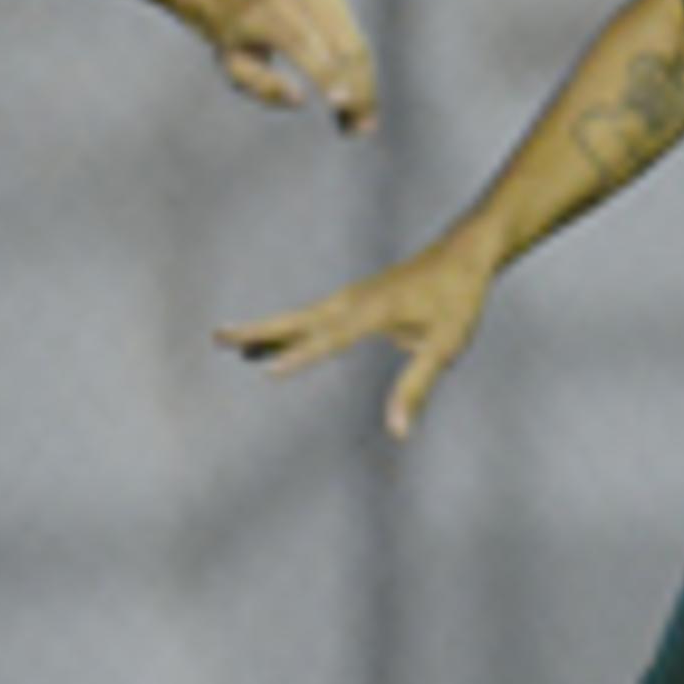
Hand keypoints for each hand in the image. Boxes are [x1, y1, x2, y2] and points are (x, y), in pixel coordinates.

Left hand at [207, 0, 377, 132]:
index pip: (301, 43)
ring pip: (356, 45)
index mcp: (263, 13)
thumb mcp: (232, 66)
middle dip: (356, 89)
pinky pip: (356, 39)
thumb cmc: (233, 38)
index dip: (324, 73)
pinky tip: (359, 99)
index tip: (342, 103)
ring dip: (366, 86)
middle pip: (339, 46)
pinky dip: (363, 72)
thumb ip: (262, 86)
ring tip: (363, 122)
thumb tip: (300, 99)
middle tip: (362, 129)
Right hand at [218, 237, 493, 438]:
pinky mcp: (356, 298)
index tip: (267, 371)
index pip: (331, 338)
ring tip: (226, 341)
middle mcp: (355, 300)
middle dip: (258, 330)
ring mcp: (353, 296)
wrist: (466, 252)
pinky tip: (275, 338)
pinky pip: (315, 316)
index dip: (301, 356)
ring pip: (301, 316)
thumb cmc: (459, 299)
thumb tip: (398, 431)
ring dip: (265, 328)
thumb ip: (416, 387)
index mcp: (374, 310)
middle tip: (217, 336)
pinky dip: (289, 326)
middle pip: (298, 319)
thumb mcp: (446, 346)